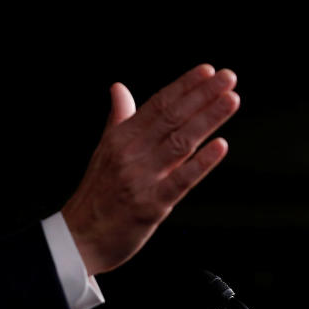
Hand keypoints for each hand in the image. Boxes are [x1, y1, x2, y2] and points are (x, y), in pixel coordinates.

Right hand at [61, 64, 238, 275]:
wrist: (78, 237)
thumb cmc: (95, 195)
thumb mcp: (103, 150)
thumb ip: (118, 118)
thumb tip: (118, 88)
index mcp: (119, 138)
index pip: (156, 105)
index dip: (183, 86)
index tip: (207, 71)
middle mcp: (130, 154)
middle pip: (171, 118)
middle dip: (202, 95)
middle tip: (228, 78)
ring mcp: (140, 179)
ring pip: (180, 143)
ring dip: (208, 119)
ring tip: (230, 101)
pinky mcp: (151, 206)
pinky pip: (180, 181)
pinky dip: (201, 163)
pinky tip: (220, 146)